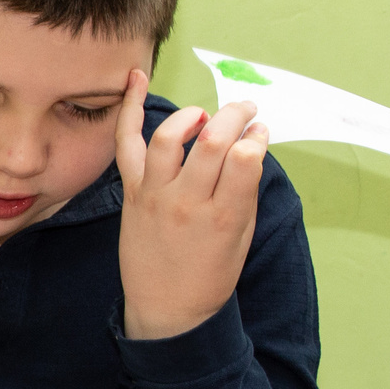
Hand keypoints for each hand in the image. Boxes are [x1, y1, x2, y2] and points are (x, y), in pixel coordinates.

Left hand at [115, 69, 268, 340]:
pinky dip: (131, 108)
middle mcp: (188, 203)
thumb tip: (251, 142)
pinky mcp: (132, 193)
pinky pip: (127, 143)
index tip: (262, 132)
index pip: (246, 158)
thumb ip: (244, 187)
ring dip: (192, 115)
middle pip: (212, 141)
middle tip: (246, 110)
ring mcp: (155, 196)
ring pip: (170, 138)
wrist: (166, 308)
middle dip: (235, 115)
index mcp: (225, 216)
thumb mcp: (242, 234)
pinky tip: (136, 80)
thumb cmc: (211, 272)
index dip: (258, 136)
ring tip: (205, 116)